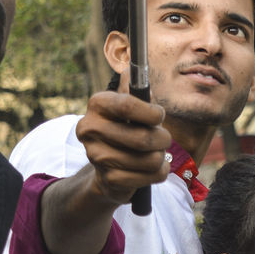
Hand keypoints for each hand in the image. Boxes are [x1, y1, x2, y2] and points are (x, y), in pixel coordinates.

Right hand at [74, 89, 170, 204]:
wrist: (109, 166)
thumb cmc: (128, 129)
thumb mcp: (132, 108)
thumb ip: (138, 92)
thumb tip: (137, 74)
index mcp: (98, 105)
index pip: (127, 107)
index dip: (152, 114)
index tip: (159, 116)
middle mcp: (90, 129)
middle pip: (143, 138)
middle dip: (163, 139)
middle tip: (163, 139)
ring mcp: (97, 156)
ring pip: (151, 159)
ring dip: (162, 157)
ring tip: (155, 154)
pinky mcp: (109, 179)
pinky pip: (151, 176)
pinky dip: (159, 172)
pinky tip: (152, 169)